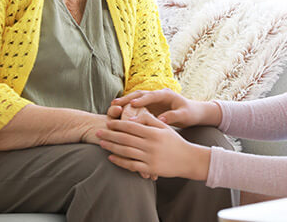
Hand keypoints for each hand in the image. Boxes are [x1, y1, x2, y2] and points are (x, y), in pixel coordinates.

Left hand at [96, 112, 210, 180]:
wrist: (188, 160)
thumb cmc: (175, 142)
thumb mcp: (164, 127)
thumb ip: (149, 120)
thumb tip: (131, 118)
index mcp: (153, 133)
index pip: (131, 127)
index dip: (117, 124)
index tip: (108, 123)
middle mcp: (150, 145)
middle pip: (125, 138)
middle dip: (109, 135)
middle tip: (97, 132)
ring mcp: (150, 157)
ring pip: (126, 151)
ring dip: (111, 147)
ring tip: (101, 143)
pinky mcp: (150, 168)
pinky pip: (131, 165)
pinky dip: (120, 161)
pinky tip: (111, 157)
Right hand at [107, 89, 215, 127]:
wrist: (193, 112)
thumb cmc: (190, 113)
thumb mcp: (184, 115)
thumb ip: (173, 116)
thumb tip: (161, 120)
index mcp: (166, 94)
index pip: (152, 95)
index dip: (142, 100)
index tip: (132, 104)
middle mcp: (157, 94)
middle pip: (140, 94)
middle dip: (127, 98)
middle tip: (115, 104)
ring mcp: (152, 99)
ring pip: (136, 99)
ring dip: (124, 102)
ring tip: (112, 107)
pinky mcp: (149, 106)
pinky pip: (136, 106)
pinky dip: (127, 109)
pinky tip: (118, 114)